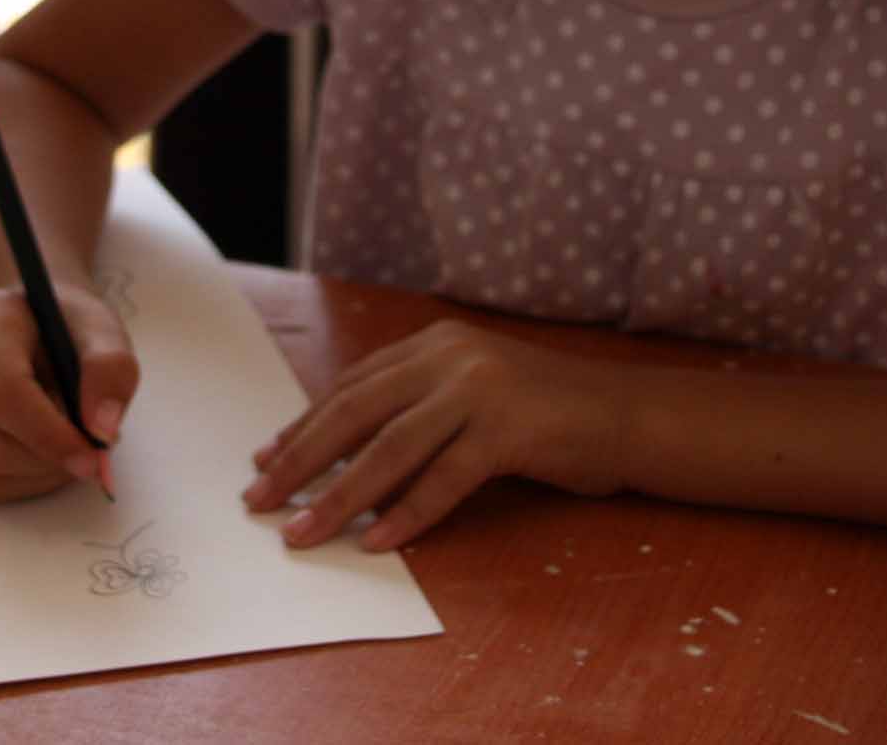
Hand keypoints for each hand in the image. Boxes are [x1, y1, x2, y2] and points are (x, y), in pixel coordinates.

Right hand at [0, 282, 137, 501]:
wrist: (24, 319)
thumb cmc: (62, 324)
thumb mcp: (100, 327)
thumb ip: (111, 369)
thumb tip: (101, 431)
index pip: (3, 393)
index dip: (48, 435)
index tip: (93, 455)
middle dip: (53, 458)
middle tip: (94, 446)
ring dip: (42, 473)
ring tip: (70, 440)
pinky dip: (24, 480)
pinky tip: (44, 451)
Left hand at [240, 319, 630, 551]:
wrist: (626, 414)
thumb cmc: (545, 414)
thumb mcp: (472, 395)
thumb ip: (417, 408)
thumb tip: (344, 455)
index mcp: (433, 344)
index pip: (351, 386)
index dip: (304, 425)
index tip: (265, 459)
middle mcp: (449, 356)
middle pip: (355, 411)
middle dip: (299, 459)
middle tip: (259, 499)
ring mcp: (479, 390)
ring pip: (389, 448)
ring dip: (337, 496)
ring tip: (301, 532)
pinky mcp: (509, 429)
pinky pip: (444, 479)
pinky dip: (407, 515)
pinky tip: (376, 542)